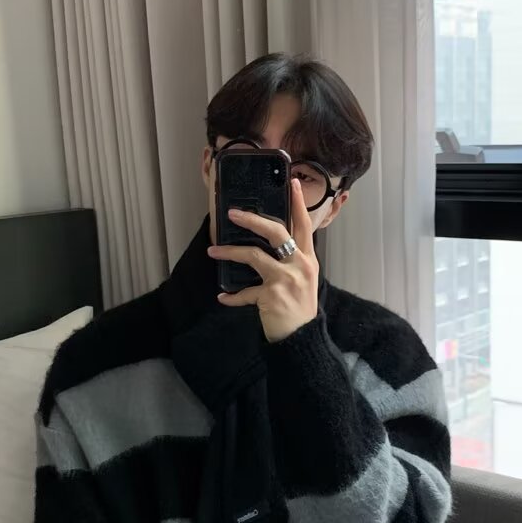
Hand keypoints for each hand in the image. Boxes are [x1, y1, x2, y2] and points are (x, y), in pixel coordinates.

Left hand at [208, 179, 318, 342]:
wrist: (302, 340)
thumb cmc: (300, 310)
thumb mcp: (303, 282)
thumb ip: (291, 263)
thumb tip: (268, 247)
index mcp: (308, 260)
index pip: (305, 226)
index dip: (298, 203)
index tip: (293, 182)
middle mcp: (300, 266)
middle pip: (276, 232)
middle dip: (253, 220)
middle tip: (233, 213)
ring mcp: (285, 280)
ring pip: (253, 255)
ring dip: (230, 252)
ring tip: (213, 251)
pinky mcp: (271, 296)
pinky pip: (245, 293)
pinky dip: (232, 297)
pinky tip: (223, 298)